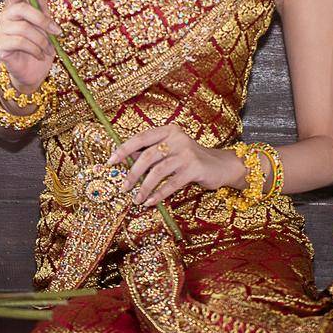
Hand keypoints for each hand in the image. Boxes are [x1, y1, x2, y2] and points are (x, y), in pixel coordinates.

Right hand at [0, 0, 61, 92]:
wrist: (34, 72)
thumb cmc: (39, 46)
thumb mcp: (45, 25)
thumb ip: (41, 7)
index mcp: (16, 8)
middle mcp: (5, 16)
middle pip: (21, 8)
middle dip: (42, 20)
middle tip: (57, 32)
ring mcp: (0, 31)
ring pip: (23, 28)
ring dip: (42, 40)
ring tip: (49, 50)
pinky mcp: (0, 45)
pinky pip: (20, 42)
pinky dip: (35, 49)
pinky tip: (40, 55)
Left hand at [105, 124, 242, 207]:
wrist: (222, 165)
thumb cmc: (191, 159)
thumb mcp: (171, 150)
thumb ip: (152, 153)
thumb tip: (124, 161)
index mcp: (168, 130)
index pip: (141, 138)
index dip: (124, 150)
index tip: (110, 162)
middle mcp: (177, 138)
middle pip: (147, 156)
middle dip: (132, 173)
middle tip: (124, 187)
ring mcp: (187, 153)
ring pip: (158, 171)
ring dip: (144, 188)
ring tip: (136, 199)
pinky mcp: (194, 168)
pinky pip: (171, 184)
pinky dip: (158, 194)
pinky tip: (150, 202)